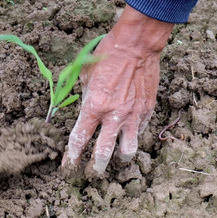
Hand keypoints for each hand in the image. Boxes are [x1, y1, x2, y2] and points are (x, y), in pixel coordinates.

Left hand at [62, 6, 173, 176]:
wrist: (136, 45)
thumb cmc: (106, 56)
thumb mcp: (85, 78)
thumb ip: (83, 99)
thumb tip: (78, 113)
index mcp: (93, 107)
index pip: (79, 140)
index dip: (72, 157)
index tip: (69, 165)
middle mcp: (113, 116)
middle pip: (103, 154)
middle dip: (95, 168)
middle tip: (93, 172)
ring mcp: (133, 115)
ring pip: (128, 151)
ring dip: (120, 159)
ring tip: (117, 159)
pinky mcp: (147, 111)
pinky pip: (140, 132)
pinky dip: (133, 137)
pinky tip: (129, 135)